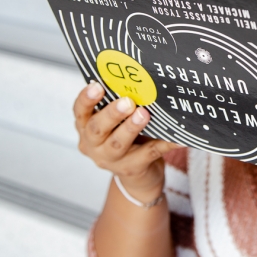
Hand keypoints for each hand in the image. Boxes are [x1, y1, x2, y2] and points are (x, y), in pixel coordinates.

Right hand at [73, 81, 181, 201]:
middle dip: (112, 114)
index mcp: (86, 128)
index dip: (86, 99)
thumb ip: (118, 105)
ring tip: (144, 115)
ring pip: (118, 143)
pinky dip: (164, 143)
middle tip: (127, 101)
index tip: (97, 86)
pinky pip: (150, 153)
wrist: (138, 177)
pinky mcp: (133, 168)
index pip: (80, 112)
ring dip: (131, 127)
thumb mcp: (115, 123)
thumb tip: (137, 80)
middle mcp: (94, 145)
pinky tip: (177, 137)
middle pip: (97, 129)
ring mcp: (111, 160)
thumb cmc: (125, 138)